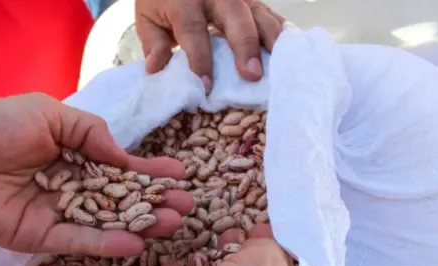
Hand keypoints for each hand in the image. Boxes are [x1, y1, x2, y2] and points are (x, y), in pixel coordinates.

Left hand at [0, 93, 193, 256]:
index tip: (181, 176)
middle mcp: (68, 186)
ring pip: (103, 223)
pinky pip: (75, 242)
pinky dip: (102, 244)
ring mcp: (54, 213)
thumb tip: (125, 156)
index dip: (149, 173)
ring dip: (137, 226)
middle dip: (153, 203)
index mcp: (71, 153)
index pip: (118, 167)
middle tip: (186, 210)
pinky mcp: (36, 237)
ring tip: (170, 226)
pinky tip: (132, 244)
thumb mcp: (48, 114)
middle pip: (117, 199)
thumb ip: (89, 133)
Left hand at [135, 0, 286, 88]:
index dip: (200, 59)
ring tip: (280, 65)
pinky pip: (269, 13)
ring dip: (270, 40)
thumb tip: (156, 68)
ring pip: (258, 13)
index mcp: (185, 0)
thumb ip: (154, 43)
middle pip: (235, 17)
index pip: (193, 30)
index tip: (205, 86)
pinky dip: (280, 31)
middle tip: (251, 75)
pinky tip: (289, 50)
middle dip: (245, 46)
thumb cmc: (162, 2)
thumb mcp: (148, 18)